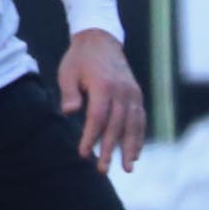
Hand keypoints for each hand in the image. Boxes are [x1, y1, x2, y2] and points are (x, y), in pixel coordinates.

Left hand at [59, 30, 145, 174]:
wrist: (100, 40)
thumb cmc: (79, 60)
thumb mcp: (68, 73)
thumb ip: (70, 93)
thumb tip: (69, 112)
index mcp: (103, 85)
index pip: (98, 118)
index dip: (91, 137)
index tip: (83, 154)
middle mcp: (122, 90)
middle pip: (116, 125)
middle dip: (109, 150)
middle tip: (102, 170)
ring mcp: (132, 92)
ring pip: (133, 125)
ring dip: (130, 148)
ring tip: (127, 169)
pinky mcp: (137, 94)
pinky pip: (140, 119)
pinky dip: (139, 136)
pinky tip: (135, 153)